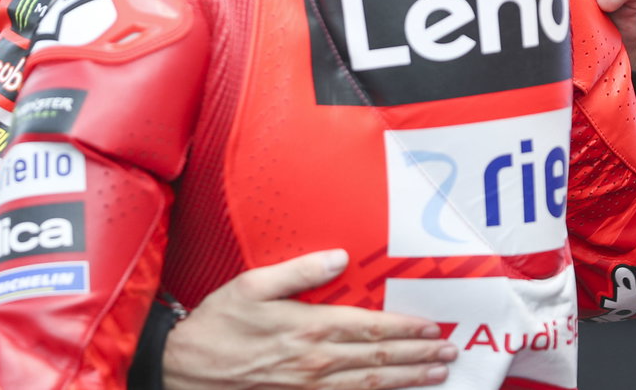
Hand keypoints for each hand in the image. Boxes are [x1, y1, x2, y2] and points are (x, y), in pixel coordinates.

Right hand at [163, 250, 455, 389]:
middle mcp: (317, 360)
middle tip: (449, 353)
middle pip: (380, 359)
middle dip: (418, 355)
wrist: (186, 370)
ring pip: (371, 385)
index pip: (371, 328)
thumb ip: (300, 271)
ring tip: (436, 375)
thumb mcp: (253, 284)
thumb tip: (339, 257)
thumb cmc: (218, 325)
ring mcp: (310, 385)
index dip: (406, 328)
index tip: (432, 327)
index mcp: (310, 326)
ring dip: (408, 379)